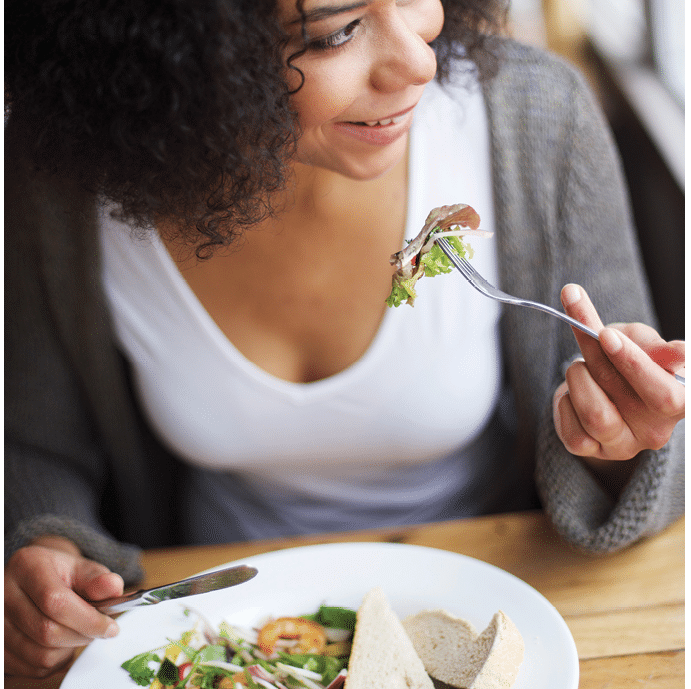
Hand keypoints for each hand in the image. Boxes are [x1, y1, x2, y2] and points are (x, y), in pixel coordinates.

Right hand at [4, 536, 122, 676]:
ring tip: (80, 632)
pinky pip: (32, 669)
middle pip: (47, 632)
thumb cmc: (61, 575)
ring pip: (40, 655)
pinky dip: (56, 661)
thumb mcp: (81, 568)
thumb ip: (98, 579)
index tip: (110, 628)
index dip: (87, 619)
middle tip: (99, 629)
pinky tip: (63, 643)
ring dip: (70, 649)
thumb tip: (114, 587)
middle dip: (82, 635)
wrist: (34, 580)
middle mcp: (4, 595)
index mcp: (28, 566)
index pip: (55, 602)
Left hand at [553, 284, 684, 467]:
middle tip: (592, 336)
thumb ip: (650, 345)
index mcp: (679, 402)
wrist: (597, 383)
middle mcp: (656, 430)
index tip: (606, 335)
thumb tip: (679, 352)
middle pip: (630, 402)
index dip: (635, 364)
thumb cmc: (625, 359)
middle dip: (602, 361)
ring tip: (580, 366)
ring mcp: (625, 445)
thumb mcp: (638, 342)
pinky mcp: (594, 452)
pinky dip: (565, 403)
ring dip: (579, 379)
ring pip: (595, 415)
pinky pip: (573, 434)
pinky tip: (572, 393)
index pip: (665, 393)